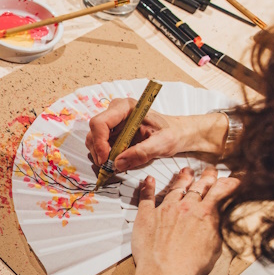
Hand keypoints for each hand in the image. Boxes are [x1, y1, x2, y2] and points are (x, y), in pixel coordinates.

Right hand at [86, 98, 229, 172]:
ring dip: (101, 156)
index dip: (99, 142)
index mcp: (126, 108)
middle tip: (111, 166)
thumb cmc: (174, 132)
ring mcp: (113, 124)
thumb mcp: (163, 143)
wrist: (179, 133)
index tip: (106, 159)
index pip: (100, 122)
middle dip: (99, 151)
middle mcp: (116, 113)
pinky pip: (101, 147)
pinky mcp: (113, 135)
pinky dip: (105, 158)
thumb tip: (118, 163)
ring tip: (116, 165)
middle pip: (94, 132)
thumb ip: (141, 152)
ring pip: (94, 141)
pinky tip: (118, 162)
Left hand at [128, 167, 239, 274]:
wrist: (165, 272)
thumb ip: (215, 229)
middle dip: (207, 177)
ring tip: (185, 172)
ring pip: (175, 188)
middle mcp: (185, 208)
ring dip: (182, 178)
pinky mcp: (147, 215)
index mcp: (205, 215)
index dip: (227, 184)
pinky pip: (147, 197)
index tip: (230, 180)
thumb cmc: (189, 266)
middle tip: (210, 172)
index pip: (219, 191)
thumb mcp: (215, 247)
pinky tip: (149, 180)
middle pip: (198, 186)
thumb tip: (217, 222)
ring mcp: (165, 210)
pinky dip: (148, 187)